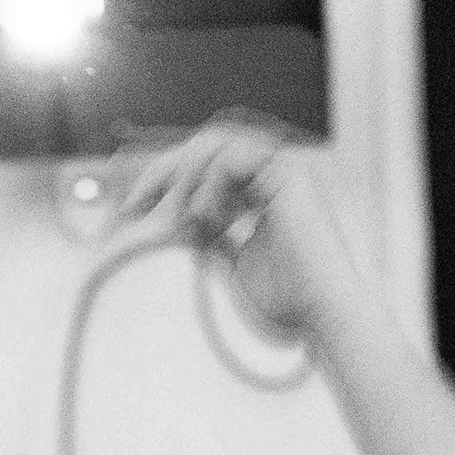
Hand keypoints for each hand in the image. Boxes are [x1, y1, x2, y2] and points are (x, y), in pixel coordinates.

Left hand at [104, 113, 373, 351]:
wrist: (321, 313)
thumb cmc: (287, 298)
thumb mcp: (231, 262)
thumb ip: (207, 236)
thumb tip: (174, 220)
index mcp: (259, 189)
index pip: (204, 165)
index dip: (165, 179)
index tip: (132, 208)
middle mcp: (270, 172)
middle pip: (205, 145)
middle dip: (163, 170)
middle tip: (135, 203)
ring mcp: (282, 168)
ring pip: (217, 141)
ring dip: (186, 174)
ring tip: (179, 214)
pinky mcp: (289, 173)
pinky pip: (234, 156)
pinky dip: (210, 183)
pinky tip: (208, 216)